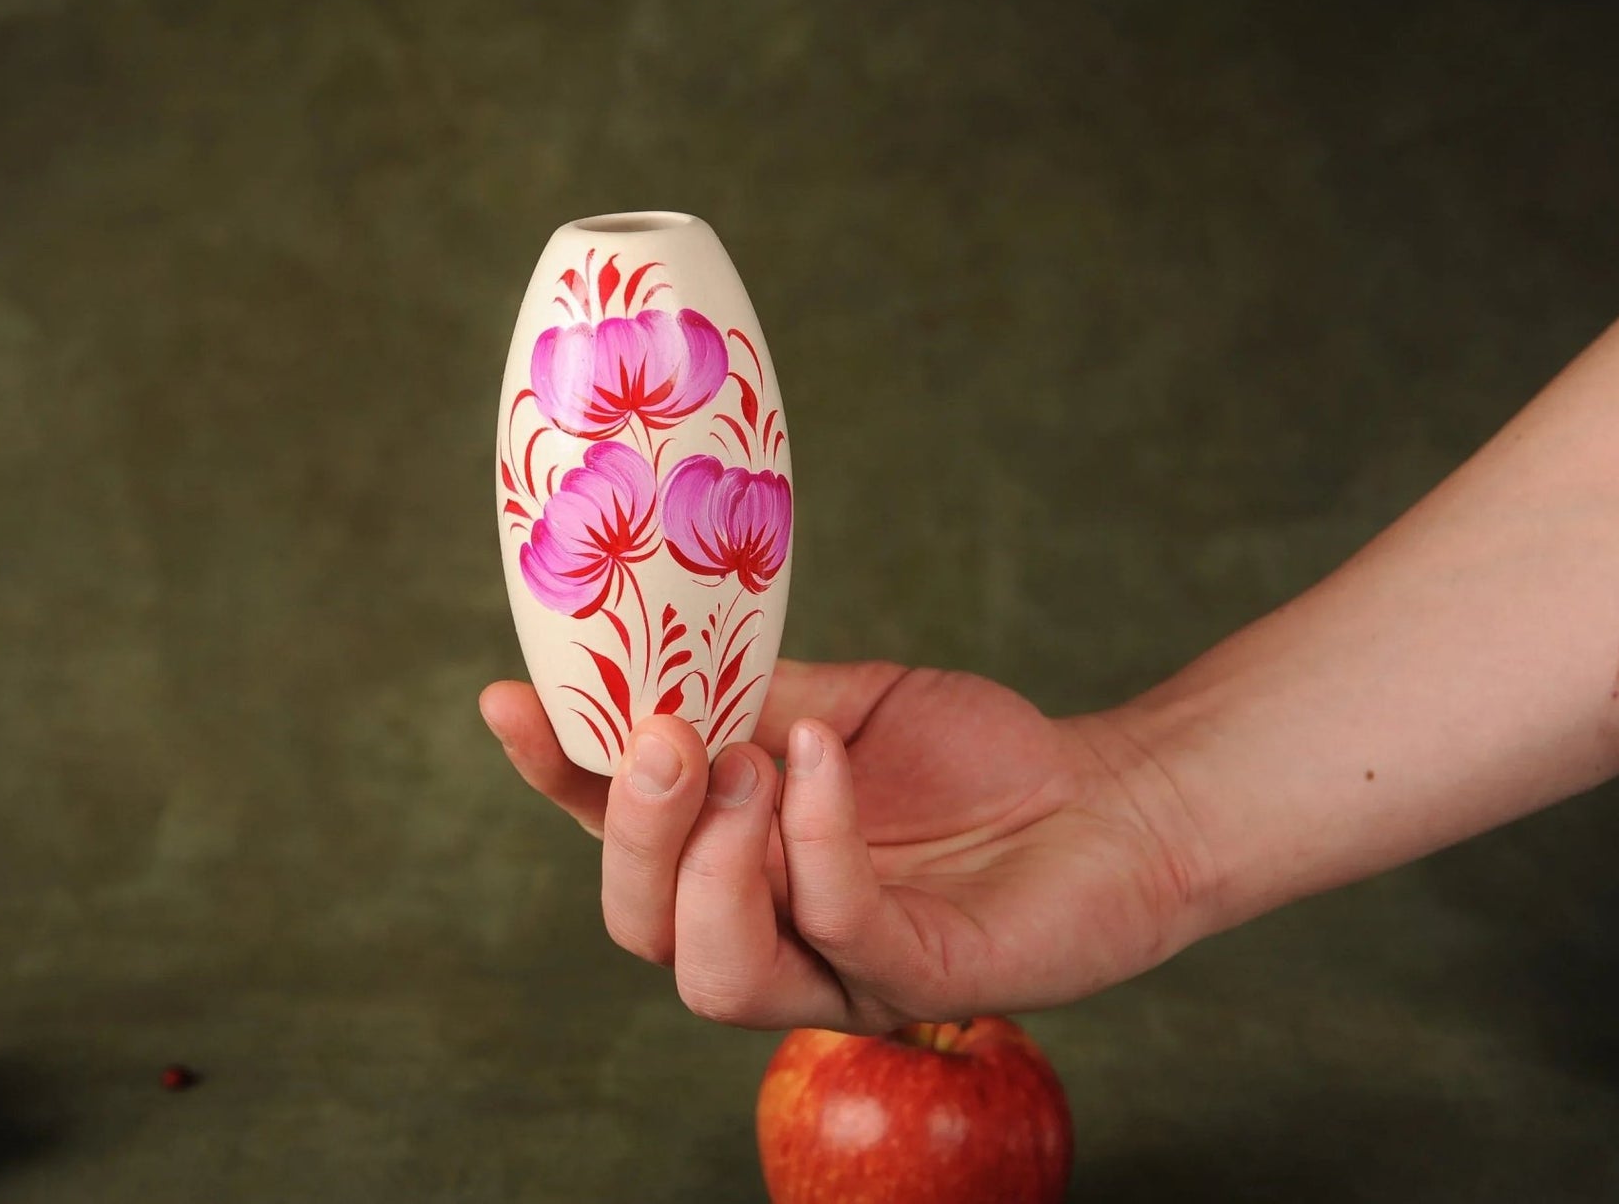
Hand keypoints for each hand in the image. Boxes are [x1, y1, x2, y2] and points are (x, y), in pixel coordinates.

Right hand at [480, 660, 1213, 1032]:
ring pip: (711, 973)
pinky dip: (816, 831)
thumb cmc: (968, 759)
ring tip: (748, 762)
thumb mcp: (834, 706)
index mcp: (731, 864)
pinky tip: (823, 754)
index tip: (511, 694)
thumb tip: (651, 641)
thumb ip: (745, 698)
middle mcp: (766, 931)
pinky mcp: (918, 977)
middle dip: (632, 831)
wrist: (1106, 797)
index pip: (611, 839)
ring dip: (710, 861)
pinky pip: (838, 921)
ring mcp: (837, 969)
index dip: (552, 777)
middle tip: (662, 737)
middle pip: (640, 926)